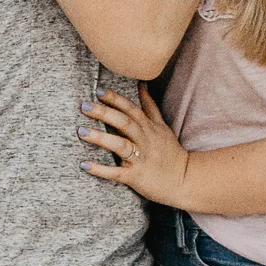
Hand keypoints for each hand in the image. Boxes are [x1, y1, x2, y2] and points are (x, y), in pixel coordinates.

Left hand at [79, 87, 189, 205]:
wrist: (184, 180)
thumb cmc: (170, 153)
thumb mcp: (162, 126)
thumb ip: (150, 106)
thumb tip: (142, 84)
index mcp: (148, 128)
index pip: (131, 109)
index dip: (115, 99)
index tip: (98, 90)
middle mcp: (144, 140)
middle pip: (124, 123)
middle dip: (104, 113)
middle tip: (84, 106)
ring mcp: (140, 159)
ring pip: (120, 145)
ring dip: (100, 138)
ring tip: (81, 131)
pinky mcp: (135, 176)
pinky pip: (116, 173)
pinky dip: (100, 169)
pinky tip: (84, 164)